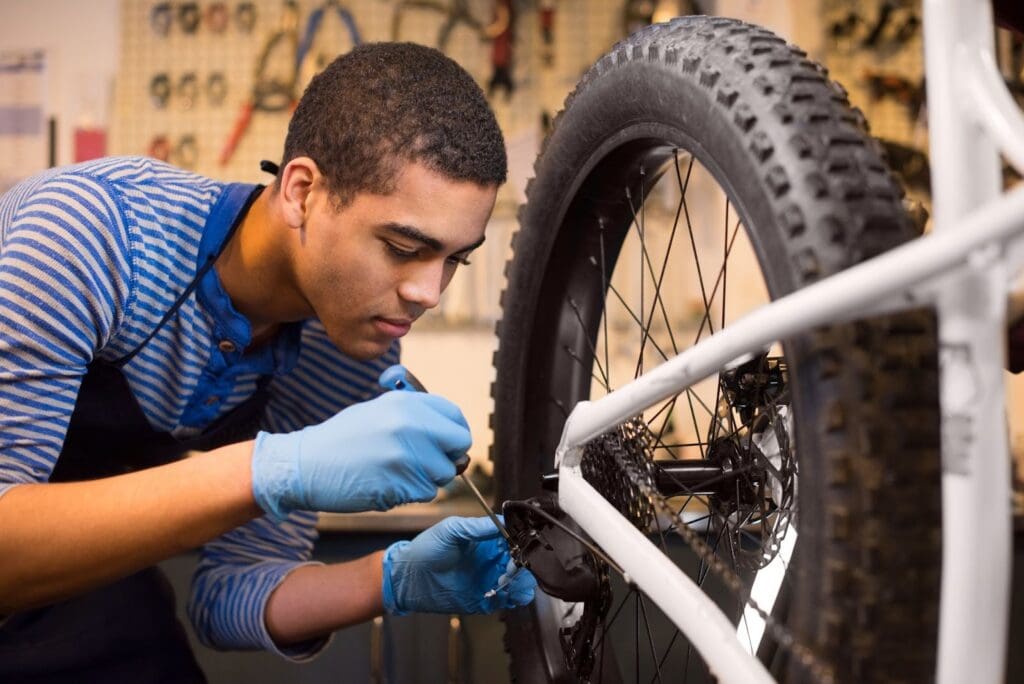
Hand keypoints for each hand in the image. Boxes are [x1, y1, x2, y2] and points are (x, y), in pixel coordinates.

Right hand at [250, 390, 470, 518]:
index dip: (452, 433)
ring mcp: (408, 455)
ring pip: (444, 473)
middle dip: (447, 456)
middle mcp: (411, 425)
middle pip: (459, 445)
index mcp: (406, 403)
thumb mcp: (378, 410)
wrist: (305, 465)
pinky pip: (426, 492)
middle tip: (426, 462)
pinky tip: (388, 484)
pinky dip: (413, 493)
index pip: (455, 417)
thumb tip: (449, 431)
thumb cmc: (341, 439)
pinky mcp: (402, 483)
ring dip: (428, 478)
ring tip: (397, 473)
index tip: (444, 443)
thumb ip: (414, 415)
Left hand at [382, 516, 536, 614]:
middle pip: (521, 562)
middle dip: (523, 565)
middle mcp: (491, 560)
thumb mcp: (451, 529)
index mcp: (486, 540)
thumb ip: (477, 527)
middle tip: (512, 568)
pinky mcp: (485, 600)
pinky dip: (513, 599)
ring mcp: (489, 580)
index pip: (514, 539)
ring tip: (510, 583)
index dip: (521, 543)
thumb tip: (502, 521)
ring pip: (519, 583)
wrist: (408, 579)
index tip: (520, 547)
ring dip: (521, 583)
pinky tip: (507, 594)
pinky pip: (507, 601)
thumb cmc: (425, 550)